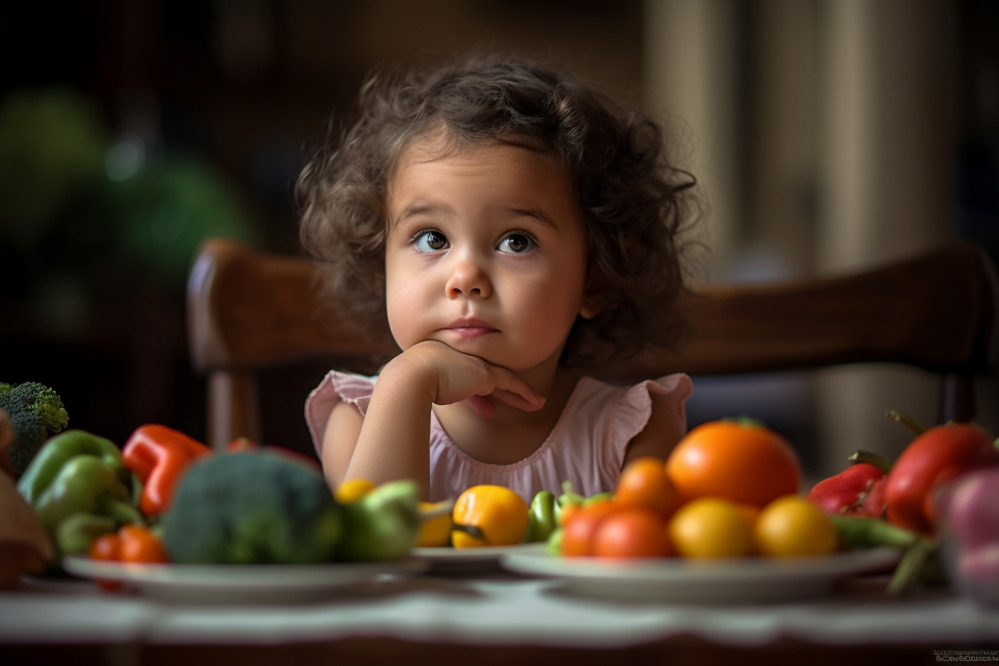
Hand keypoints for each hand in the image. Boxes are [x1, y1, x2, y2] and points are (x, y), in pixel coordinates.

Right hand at [390, 340, 545, 417]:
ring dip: (521, 394)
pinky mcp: (486, 375)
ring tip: (536, 404)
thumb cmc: (411, 383)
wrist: (412, 375)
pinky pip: (512, 384)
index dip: (480, 394)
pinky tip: (536, 402)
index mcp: (449, 357)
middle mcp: (466, 357)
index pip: (469, 376)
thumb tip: (448, 403)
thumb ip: (443, 393)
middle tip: (523, 400)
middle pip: (491, 376)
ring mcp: (476, 364)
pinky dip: (525, 393)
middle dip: (507, 391)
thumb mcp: (429, 387)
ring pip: (505, 380)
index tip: (486, 409)